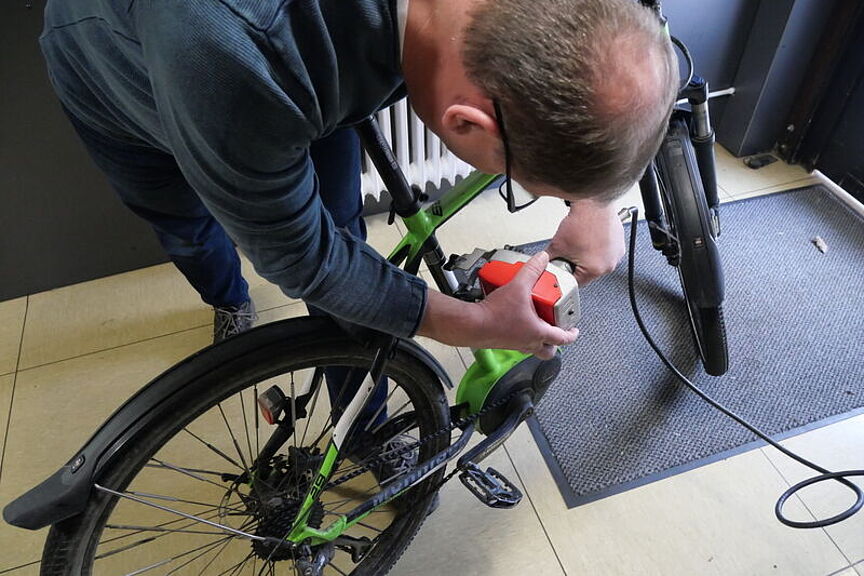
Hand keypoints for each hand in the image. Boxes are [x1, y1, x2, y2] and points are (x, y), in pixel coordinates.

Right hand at [418, 251, 578, 358]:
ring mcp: (515, 344)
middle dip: (555, 342)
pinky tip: (515, 318)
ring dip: (537, 337)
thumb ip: (532, 271)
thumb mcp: (518, 287)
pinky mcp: (503, 341)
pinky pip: (517, 341)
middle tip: (556, 330)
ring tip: (536, 321)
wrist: (472, 325)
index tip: (574, 330)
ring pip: (533, 347)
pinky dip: (521, 331)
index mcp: (537, 332)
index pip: (562, 338)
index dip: (571, 334)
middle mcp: (528, 342)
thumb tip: (541, 260)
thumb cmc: (494, 316)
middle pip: (548, 351)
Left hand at [546, 199, 624, 284]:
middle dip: (576, 265)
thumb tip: (543, 265)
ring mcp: (617, 252)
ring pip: (596, 261)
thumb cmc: (581, 221)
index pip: (577, 283)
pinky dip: (596, 246)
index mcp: (597, 269)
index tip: (562, 271)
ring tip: (580, 242)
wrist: (593, 202)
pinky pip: (605, 250)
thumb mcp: (557, 246)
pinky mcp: (619, 242)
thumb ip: (548, 260)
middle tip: (570, 253)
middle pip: (588, 272)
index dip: (566, 277)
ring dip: (587, 256)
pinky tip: (588, 237)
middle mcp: (610, 263)